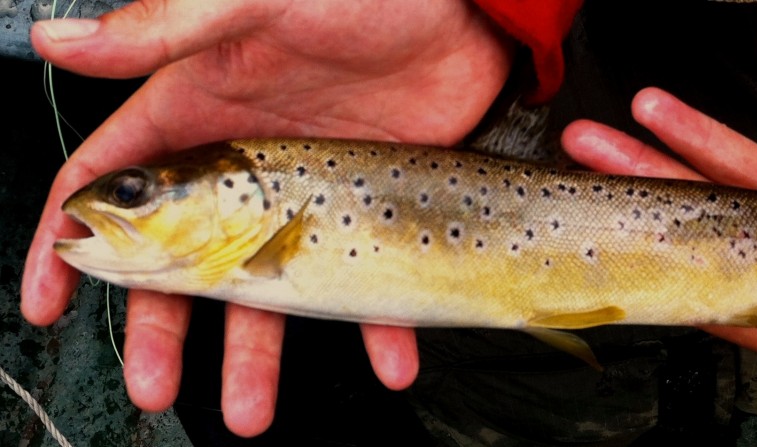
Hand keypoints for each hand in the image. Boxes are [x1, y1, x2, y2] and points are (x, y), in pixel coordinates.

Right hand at [23, 0, 511, 436]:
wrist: (466, 14)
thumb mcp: (260, 3)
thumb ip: (169, 27)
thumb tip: (57, 40)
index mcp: (203, 113)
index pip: (115, 180)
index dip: (73, 241)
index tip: (47, 299)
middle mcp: (248, 167)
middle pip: (188, 259)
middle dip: (165, 327)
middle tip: (154, 385)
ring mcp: (312, 195)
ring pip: (271, 287)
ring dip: (261, 354)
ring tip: (250, 410)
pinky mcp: (373, 207)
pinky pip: (373, 279)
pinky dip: (380, 326)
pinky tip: (390, 361)